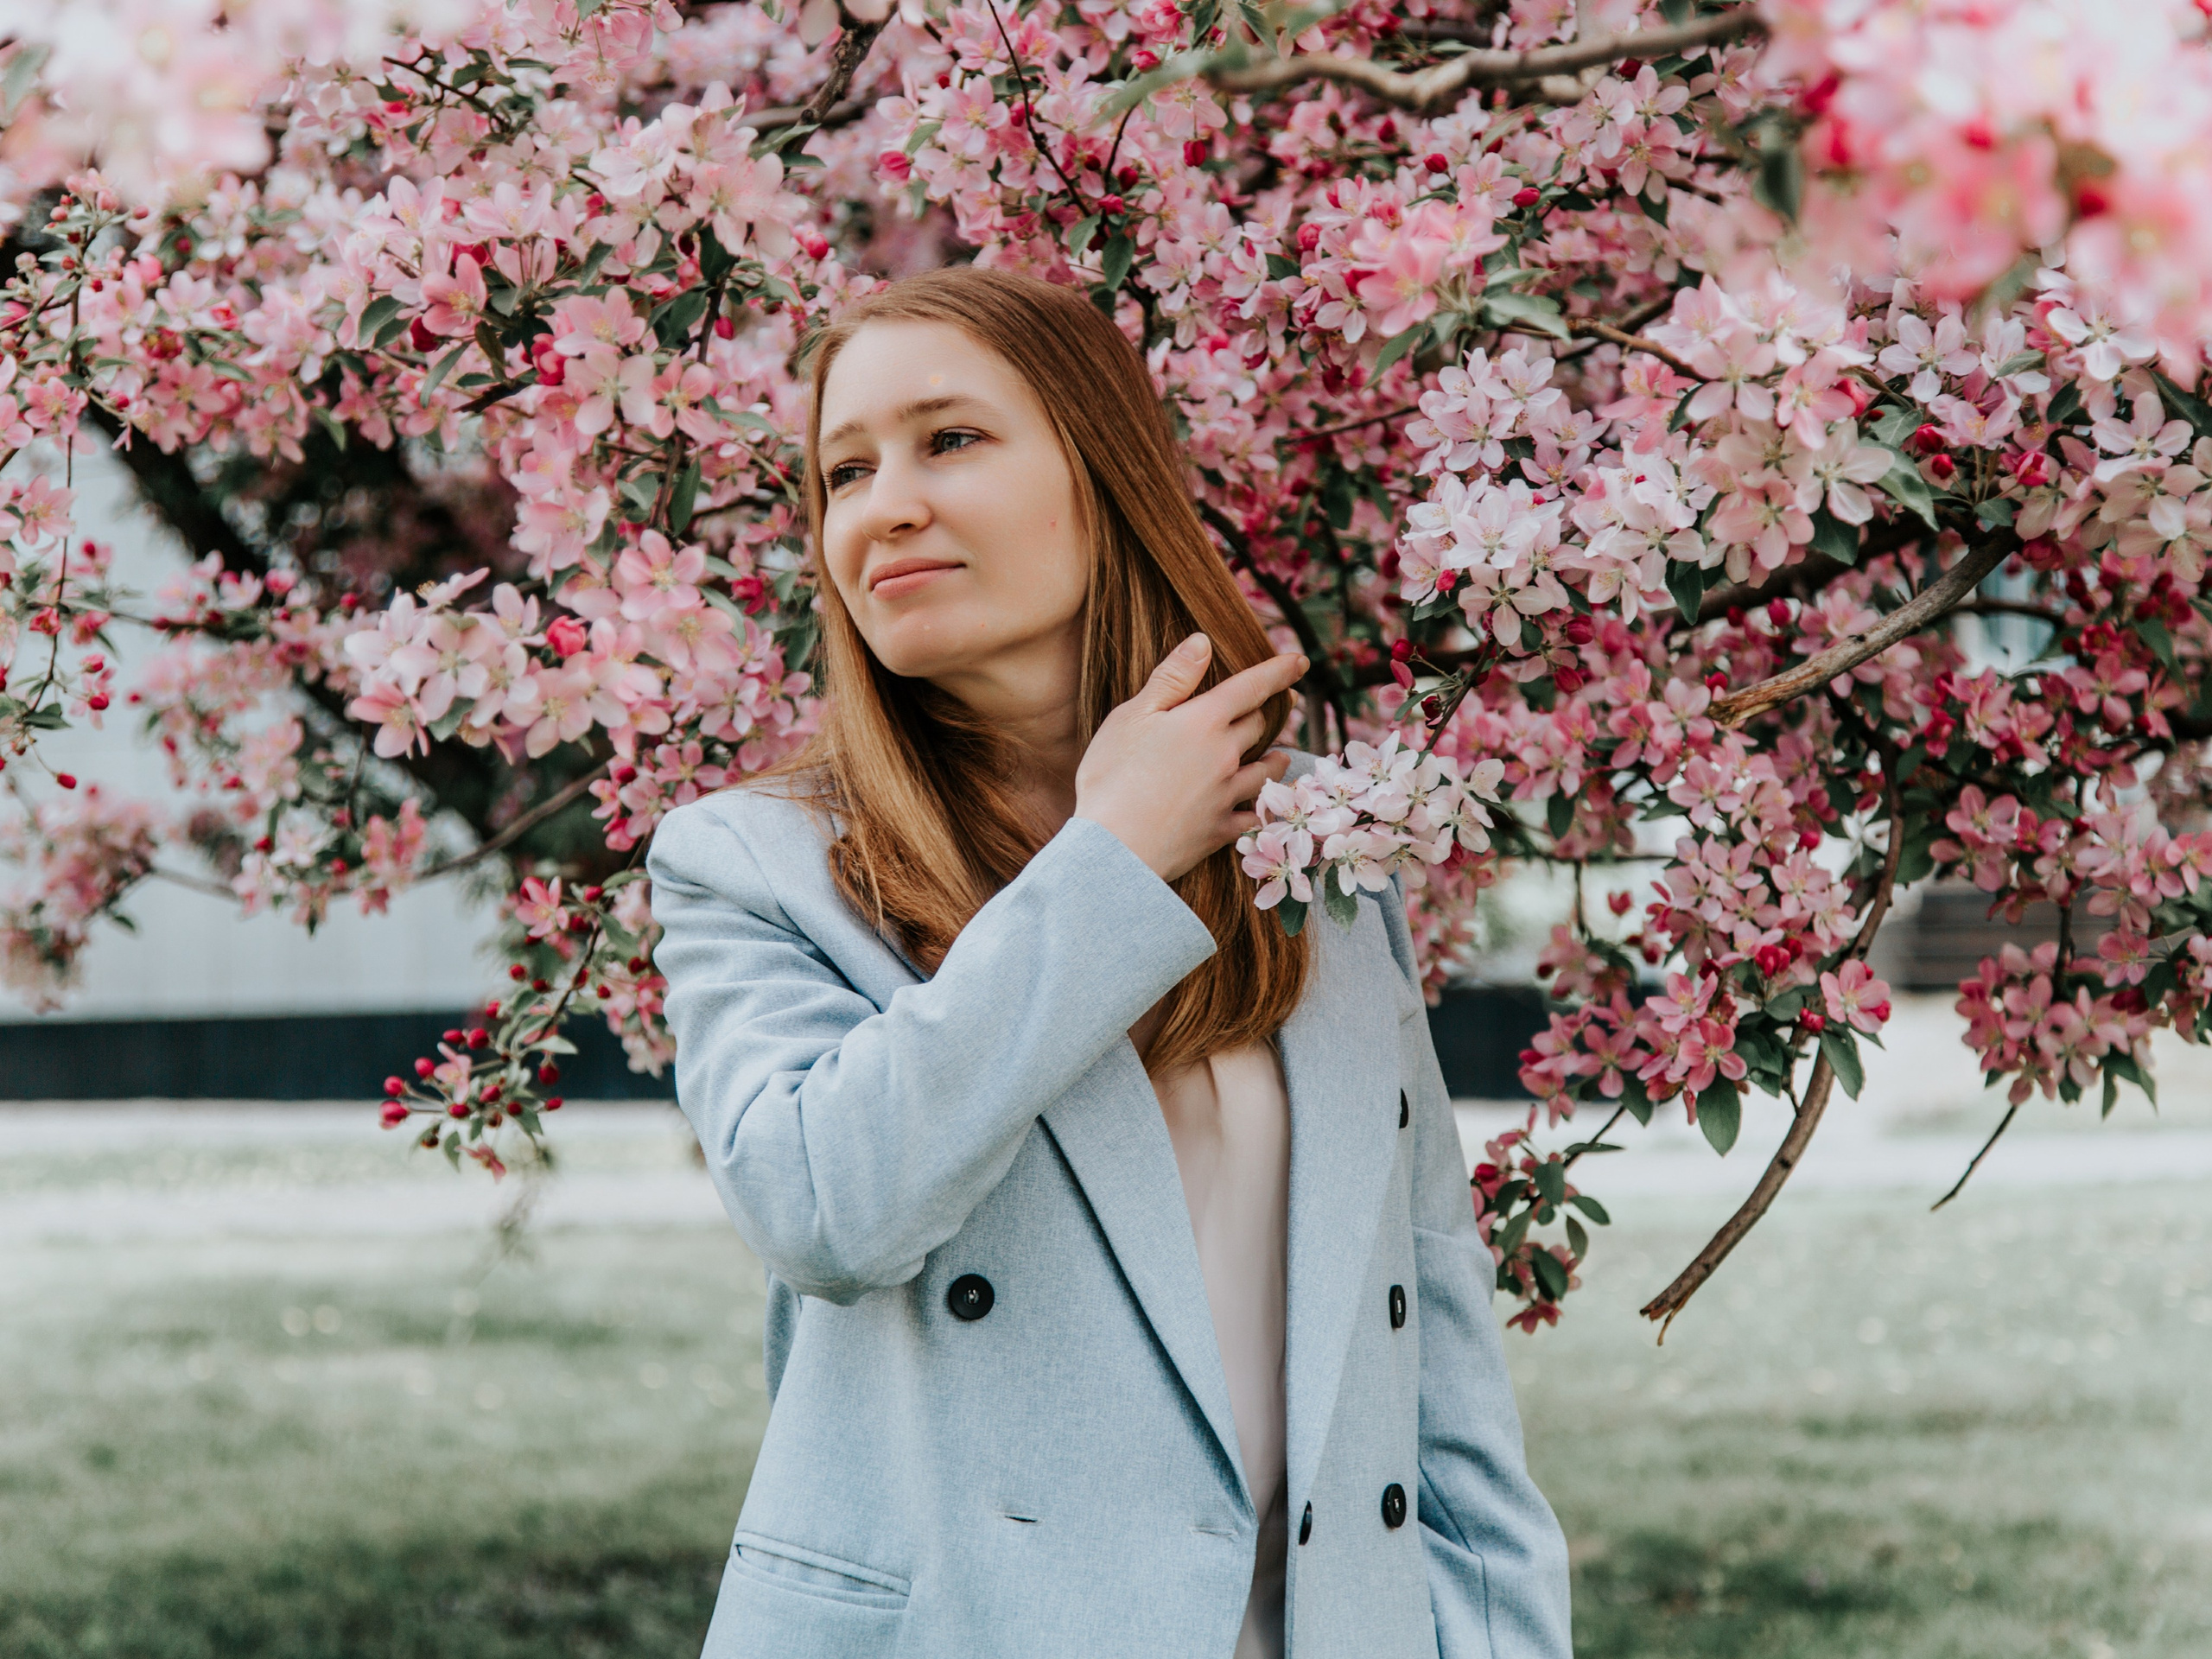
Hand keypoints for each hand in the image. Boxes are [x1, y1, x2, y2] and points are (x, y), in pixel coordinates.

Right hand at [1074, 632, 1307, 882]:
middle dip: (1266, 712)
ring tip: (1279, 756)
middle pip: (1259, 726)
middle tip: (1273, 706)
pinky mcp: (1222, 830)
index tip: (1300, 661)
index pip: (1252, 686)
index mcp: (1204, 721)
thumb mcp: (1133, 716)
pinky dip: (1261, 807)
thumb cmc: (1112, 776)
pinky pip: (1254, 815)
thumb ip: (1172, 678)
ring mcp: (1227, 795)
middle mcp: (1226, 755)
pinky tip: (1261, 807)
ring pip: (1268, 770)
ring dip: (1275, 758)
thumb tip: (1203, 642)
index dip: (1279, 671)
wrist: (1114, 847)